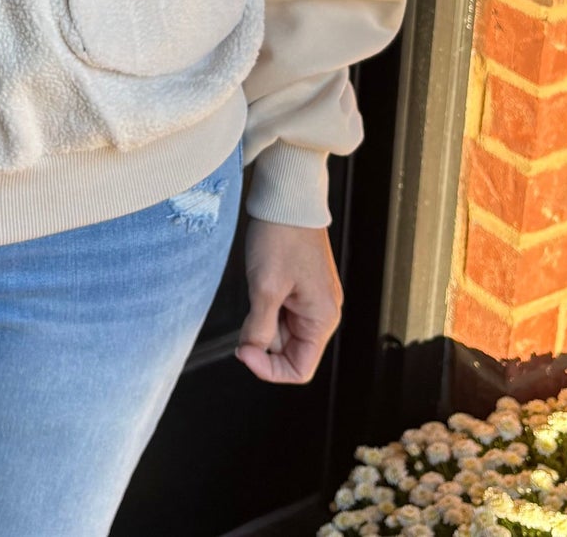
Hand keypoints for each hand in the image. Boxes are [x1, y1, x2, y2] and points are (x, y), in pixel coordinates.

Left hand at [235, 218, 341, 383]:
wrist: (287, 197)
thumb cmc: (282, 236)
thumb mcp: (265, 287)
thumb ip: (259, 327)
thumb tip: (250, 352)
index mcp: (322, 318)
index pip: (299, 369)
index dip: (268, 369)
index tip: (244, 351)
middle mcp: (322, 313)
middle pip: (288, 350)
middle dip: (263, 339)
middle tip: (246, 315)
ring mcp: (312, 299)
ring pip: (281, 330)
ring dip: (262, 319)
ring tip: (257, 288)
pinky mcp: (301, 286)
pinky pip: (281, 310)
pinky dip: (266, 304)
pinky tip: (260, 282)